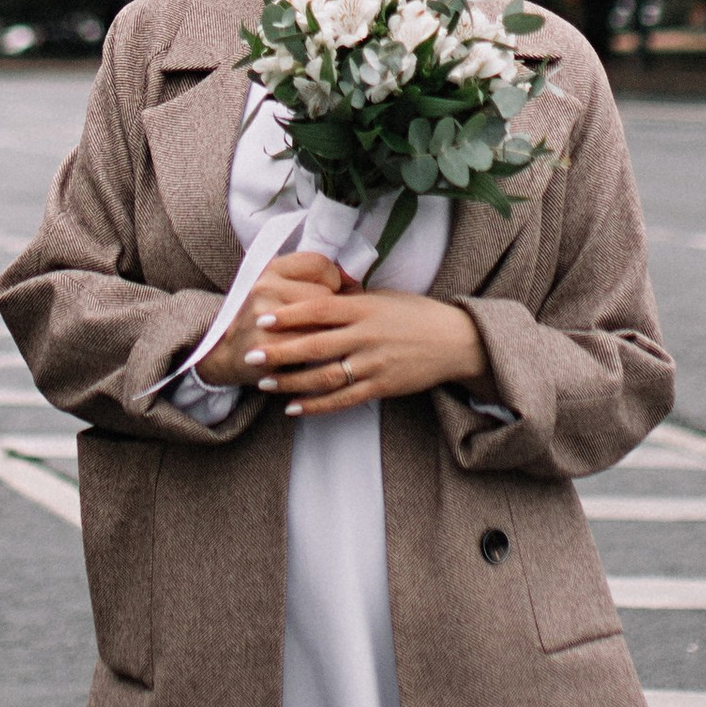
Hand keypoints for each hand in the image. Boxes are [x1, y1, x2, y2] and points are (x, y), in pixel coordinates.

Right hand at [198, 250, 348, 385]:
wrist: (227, 352)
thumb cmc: (265, 319)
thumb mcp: (278, 288)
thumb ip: (310, 279)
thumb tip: (355, 280)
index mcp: (271, 267)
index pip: (320, 263)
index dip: (333, 280)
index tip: (329, 294)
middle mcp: (265, 286)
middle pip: (325, 293)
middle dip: (331, 311)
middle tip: (321, 323)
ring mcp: (264, 316)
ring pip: (321, 321)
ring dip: (325, 333)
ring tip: (315, 338)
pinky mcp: (267, 345)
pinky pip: (310, 346)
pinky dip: (316, 353)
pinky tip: (308, 356)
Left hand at [243, 274, 486, 416]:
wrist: (454, 341)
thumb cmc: (415, 314)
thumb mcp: (383, 298)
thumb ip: (350, 301)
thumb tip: (314, 299)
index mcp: (365, 308)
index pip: (319, 309)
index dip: (289, 314)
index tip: (262, 317)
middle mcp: (366, 335)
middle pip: (314, 344)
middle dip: (280, 350)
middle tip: (251, 354)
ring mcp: (373, 363)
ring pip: (324, 376)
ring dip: (291, 381)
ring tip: (265, 383)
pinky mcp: (381, 386)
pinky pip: (343, 399)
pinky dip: (316, 405)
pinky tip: (294, 408)